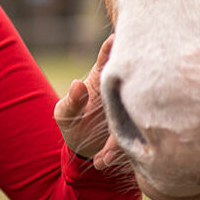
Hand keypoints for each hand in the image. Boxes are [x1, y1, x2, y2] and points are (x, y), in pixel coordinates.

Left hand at [54, 35, 122, 168]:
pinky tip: (103, 161)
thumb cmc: (72, 123)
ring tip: (103, 155)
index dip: (112, 46)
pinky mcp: (135, 128)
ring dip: (120, 132)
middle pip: (130, 76)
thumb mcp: (64, 114)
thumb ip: (70, 100)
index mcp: (100, 78)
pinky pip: (133, 135)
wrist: (85, 151)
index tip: (117, 37)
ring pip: (133, 111)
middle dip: (135, 75)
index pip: (107, 57)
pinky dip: (118, 149)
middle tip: (135, 80)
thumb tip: (77, 84)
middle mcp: (118, 90)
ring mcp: (129, 107)